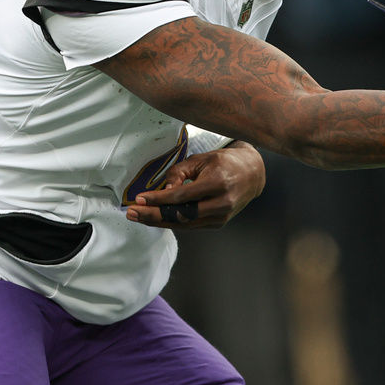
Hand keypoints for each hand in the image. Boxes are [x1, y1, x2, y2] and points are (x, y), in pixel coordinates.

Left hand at [126, 142, 265, 229]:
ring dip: (159, 222)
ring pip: (184, 224)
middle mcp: (221, 202)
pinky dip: (173, 222)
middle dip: (153, 215)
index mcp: (217, 183)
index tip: (140, 199)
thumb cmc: (224, 163)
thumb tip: (163, 190)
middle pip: (181, 215)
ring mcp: (221, 216)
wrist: (252, 174)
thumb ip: (179, 172)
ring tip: (139, 217)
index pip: (181, 196)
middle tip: (132, 213)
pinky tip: (157, 218)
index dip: (158, 199)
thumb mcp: (201, 160)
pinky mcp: (219, 223)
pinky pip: (191, 225)